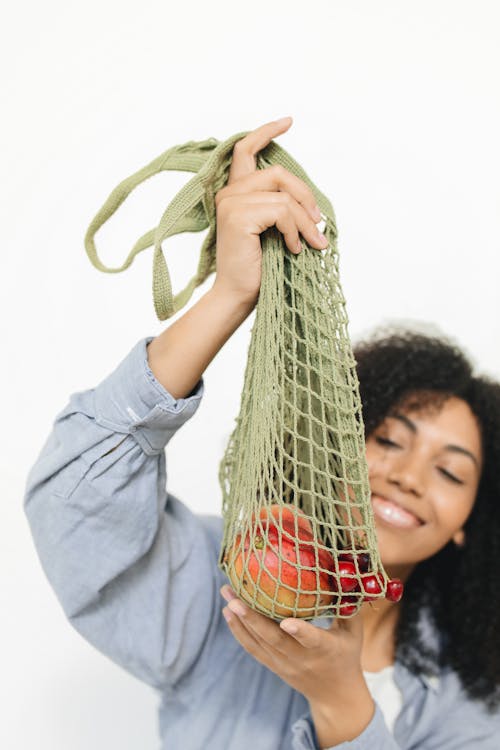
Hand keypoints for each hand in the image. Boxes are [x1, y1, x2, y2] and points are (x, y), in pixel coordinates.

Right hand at [212, 116, 328, 306]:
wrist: (239, 296)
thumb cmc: (257, 268)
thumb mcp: (273, 231)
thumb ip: (281, 207)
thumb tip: (312, 204)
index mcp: (234, 194)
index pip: (245, 150)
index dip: (266, 132)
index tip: (289, 121)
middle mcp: (228, 193)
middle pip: (278, 172)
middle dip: (306, 196)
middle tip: (320, 224)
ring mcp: (231, 203)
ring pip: (284, 196)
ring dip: (305, 221)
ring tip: (313, 243)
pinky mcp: (238, 216)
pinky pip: (281, 211)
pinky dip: (295, 231)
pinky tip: (294, 249)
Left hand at [219, 584, 366, 708]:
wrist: (335, 696)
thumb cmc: (347, 656)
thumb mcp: (354, 633)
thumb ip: (349, 606)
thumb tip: (346, 574)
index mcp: (325, 649)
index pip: (312, 640)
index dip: (300, 632)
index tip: (287, 622)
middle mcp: (301, 658)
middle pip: (273, 640)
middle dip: (252, 618)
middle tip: (235, 598)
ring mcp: (284, 664)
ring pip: (258, 643)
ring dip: (239, 620)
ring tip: (226, 595)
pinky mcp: (274, 666)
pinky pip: (253, 649)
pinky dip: (239, 631)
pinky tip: (228, 613)